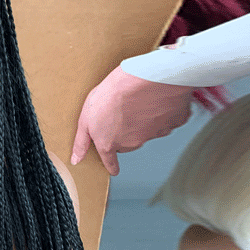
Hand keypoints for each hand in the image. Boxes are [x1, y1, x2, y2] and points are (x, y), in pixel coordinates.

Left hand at [71, 66, 195, 175]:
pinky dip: (164, 110)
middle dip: (125, 131)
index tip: (113, 170)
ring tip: (139, 99)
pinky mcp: (173, 122)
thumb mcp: (85, 116)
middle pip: (128, 142)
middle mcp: (132, 143)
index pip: (110, 161)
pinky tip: (159, 96)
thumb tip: (76, 160)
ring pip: (149, 130)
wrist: (144, 79)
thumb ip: (82, 141)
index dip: (111, 165)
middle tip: (123, 111)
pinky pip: (168, 118)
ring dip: (145, 119)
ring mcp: (154, 134)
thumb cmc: (113, 93)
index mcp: (109, 143)